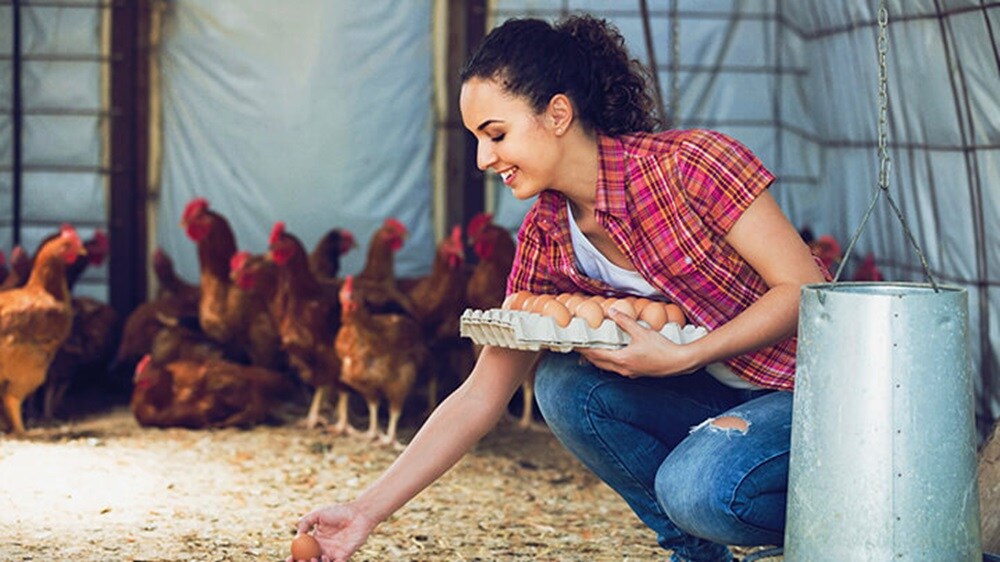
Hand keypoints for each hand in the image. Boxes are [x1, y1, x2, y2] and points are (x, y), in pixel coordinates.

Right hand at [287, 502, 378, 561]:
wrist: (358, 514)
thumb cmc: (339, 512)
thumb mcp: (318, 514)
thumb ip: (305, 522)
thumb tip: (297, 537)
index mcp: (315, 539)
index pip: (302, 551)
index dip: (294, 557)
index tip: (289, 558)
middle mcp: (323, 548)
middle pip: (309, 561)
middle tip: (301, 560)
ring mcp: (332, 553)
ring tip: (315, 557)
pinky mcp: (343, 556)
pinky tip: (326, 558)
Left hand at [577, 308, 698, 376]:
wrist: (679, 362)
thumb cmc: (662, 349)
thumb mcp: (641, 331)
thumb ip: (625, 321)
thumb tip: (612, 311)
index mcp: (621, 359)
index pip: (596, 355)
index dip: (584, 350)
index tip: (575, 345)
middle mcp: (623, 369)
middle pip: (599, 363)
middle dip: (588, 356)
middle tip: (580, 348)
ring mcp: (630, 372)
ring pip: (608, 367)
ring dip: (599, 360)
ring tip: (592, 351)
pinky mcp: (637, 373)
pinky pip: (618, 368)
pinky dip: (610, 362)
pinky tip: (613, 356)